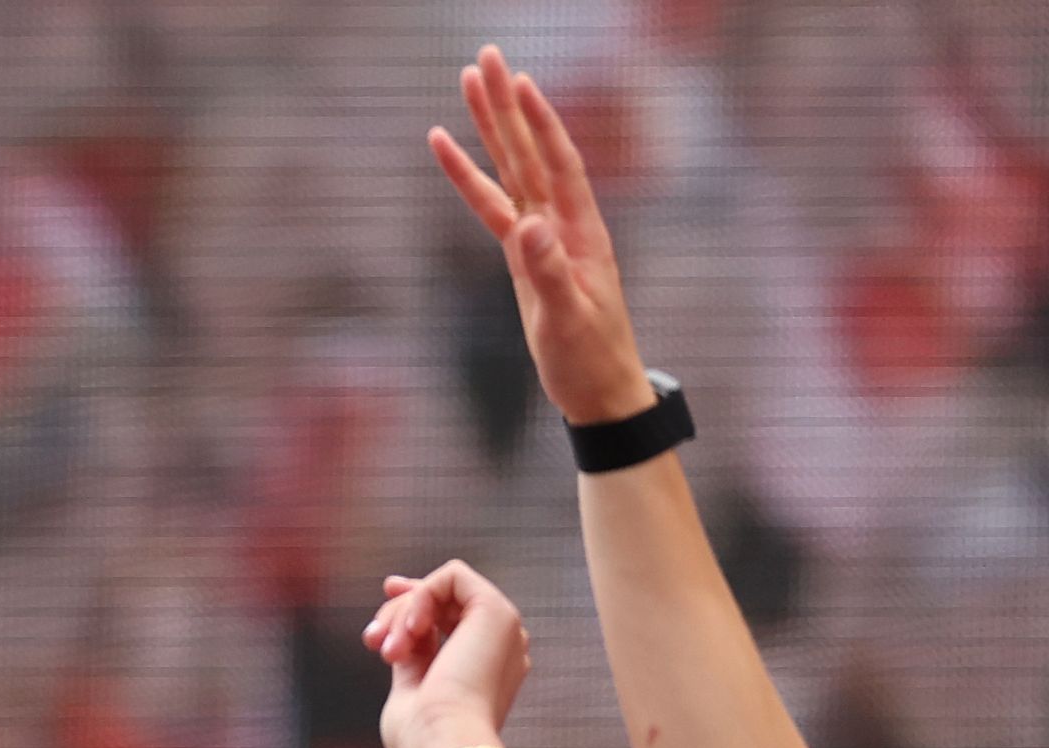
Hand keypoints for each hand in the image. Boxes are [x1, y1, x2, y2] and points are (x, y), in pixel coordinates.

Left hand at [368, 564, 529, 747]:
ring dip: (402, 614)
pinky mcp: (496, 610)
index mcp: (485, 666)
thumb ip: (411, 655)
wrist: (445, 743)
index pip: (450, 620)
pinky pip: (452, 576)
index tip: (378, 624)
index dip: (412, 608)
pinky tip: (412, 630)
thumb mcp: (410, 689)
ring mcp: (502, 626)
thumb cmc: (423, 736)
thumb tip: (397, 626)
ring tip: (390, 651)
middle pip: (442, 602)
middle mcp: (499, 644)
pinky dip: (420, 596)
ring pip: (442, 588)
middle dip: (396, 613)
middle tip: (374, 642)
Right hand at [431, 50, 655, 431]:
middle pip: (529, 152)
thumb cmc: (589, 358)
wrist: (598, 388)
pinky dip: (472, 179)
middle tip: (484, 59)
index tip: (520, 82)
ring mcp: (540, 236)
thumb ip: (547, 272)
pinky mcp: (522, 255)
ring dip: (490, 129)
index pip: (558, 164)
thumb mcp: (567, 320)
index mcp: (580, 232)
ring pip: (510, 170)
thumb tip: (528, 226)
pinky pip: (493, 207)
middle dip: (507, 106)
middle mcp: (561, 222)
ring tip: (467, 86)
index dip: (540, 123)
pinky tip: (450, 152)